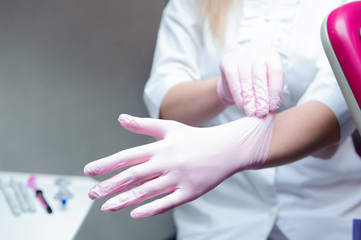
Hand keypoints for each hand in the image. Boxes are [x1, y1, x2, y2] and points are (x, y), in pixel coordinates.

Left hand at [84, 113, 274, 217]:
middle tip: (91, 194)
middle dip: (110, 185)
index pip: (128, 156)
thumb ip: (144, 125)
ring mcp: (180, 178)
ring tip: (106, 207)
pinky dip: (151, 209)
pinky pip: (168, 203)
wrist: (227, 148)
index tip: (89, 171)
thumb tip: (120, 118)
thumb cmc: (194, 138)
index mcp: (161, 146)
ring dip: (124, 200)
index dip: (107, 164)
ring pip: (147, 191)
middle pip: (134, 175)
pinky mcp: (191, 192)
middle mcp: (168, 161)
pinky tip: (134, 213)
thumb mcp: (170, 127)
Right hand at [217, 44, 284, 117]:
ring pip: (246, 79)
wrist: (233, 72)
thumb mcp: (266, 82)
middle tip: (261, 113)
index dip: (275, 91)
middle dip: (261, 97)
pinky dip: (237, 93)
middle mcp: (257, 51)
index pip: (276, 72)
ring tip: (251, 112)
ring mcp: (241, 54)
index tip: (273, 107)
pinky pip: (233, 78)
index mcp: (271, 54)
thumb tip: (271, 110)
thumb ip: (270, 93)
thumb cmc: (254, 79)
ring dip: (249, 98)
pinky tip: (241, 104)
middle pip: (260, 76)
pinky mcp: (227, 60)